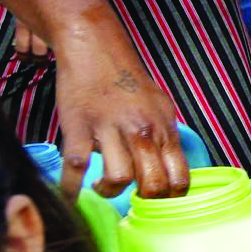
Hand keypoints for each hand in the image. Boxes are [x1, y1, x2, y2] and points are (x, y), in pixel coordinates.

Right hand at [49, 31, 191, 197]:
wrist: (95, 49)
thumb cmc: (127, 79)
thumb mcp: (160, 105)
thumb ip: (165, 136)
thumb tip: (170, 166)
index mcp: (164, 129)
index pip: (180, 177)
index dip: (171, 198)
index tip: (158, 202)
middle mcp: (142, 131)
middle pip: (153, 184)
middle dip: (143, 200)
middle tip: (132, 199)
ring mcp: (110, 130)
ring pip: (118, 179)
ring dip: (109, 192)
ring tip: (103, 187)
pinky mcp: (79, 128)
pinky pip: (76, 168)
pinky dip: (71, 190)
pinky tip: (70, 198)